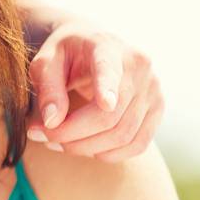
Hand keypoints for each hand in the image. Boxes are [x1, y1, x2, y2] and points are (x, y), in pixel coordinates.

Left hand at [25, 21, 161, 161]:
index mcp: (108, 47)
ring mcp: (153, 90)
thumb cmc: (66, 54)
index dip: (108, 87)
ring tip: (58, 143)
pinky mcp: (157, 110)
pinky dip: (110, 154)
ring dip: (87, 148)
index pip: (109, 69)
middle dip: (72, 134)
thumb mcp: (46, 61)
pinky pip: (138, 144)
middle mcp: (139, 68)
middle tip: (43, 136)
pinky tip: (87, 149)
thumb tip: (52, 122)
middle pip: (109, 115)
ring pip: (124, 135)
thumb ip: (47, 88)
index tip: (105, 102)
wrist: (94, 45)